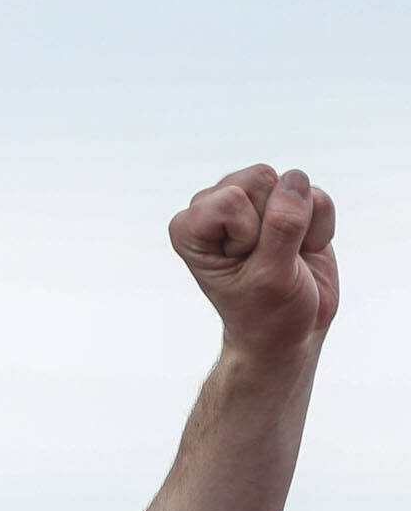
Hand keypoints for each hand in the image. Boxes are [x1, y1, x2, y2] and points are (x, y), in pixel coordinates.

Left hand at [169, 163, 337, 363]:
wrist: (289, 332)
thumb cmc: (266, 312)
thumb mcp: (270, 277)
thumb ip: (281, 228)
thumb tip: (296, 182)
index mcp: (191, 225)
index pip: (231, 198)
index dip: (250, 234)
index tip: (244, 263)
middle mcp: (215, 205)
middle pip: (260, 178)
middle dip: (275, 224)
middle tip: (266, 259)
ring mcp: (253, 201)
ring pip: (292, 182)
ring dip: (300, 225)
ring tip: (284, 255)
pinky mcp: (289, 204)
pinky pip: (319, 198)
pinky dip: (319, 228)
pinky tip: (302, 251)